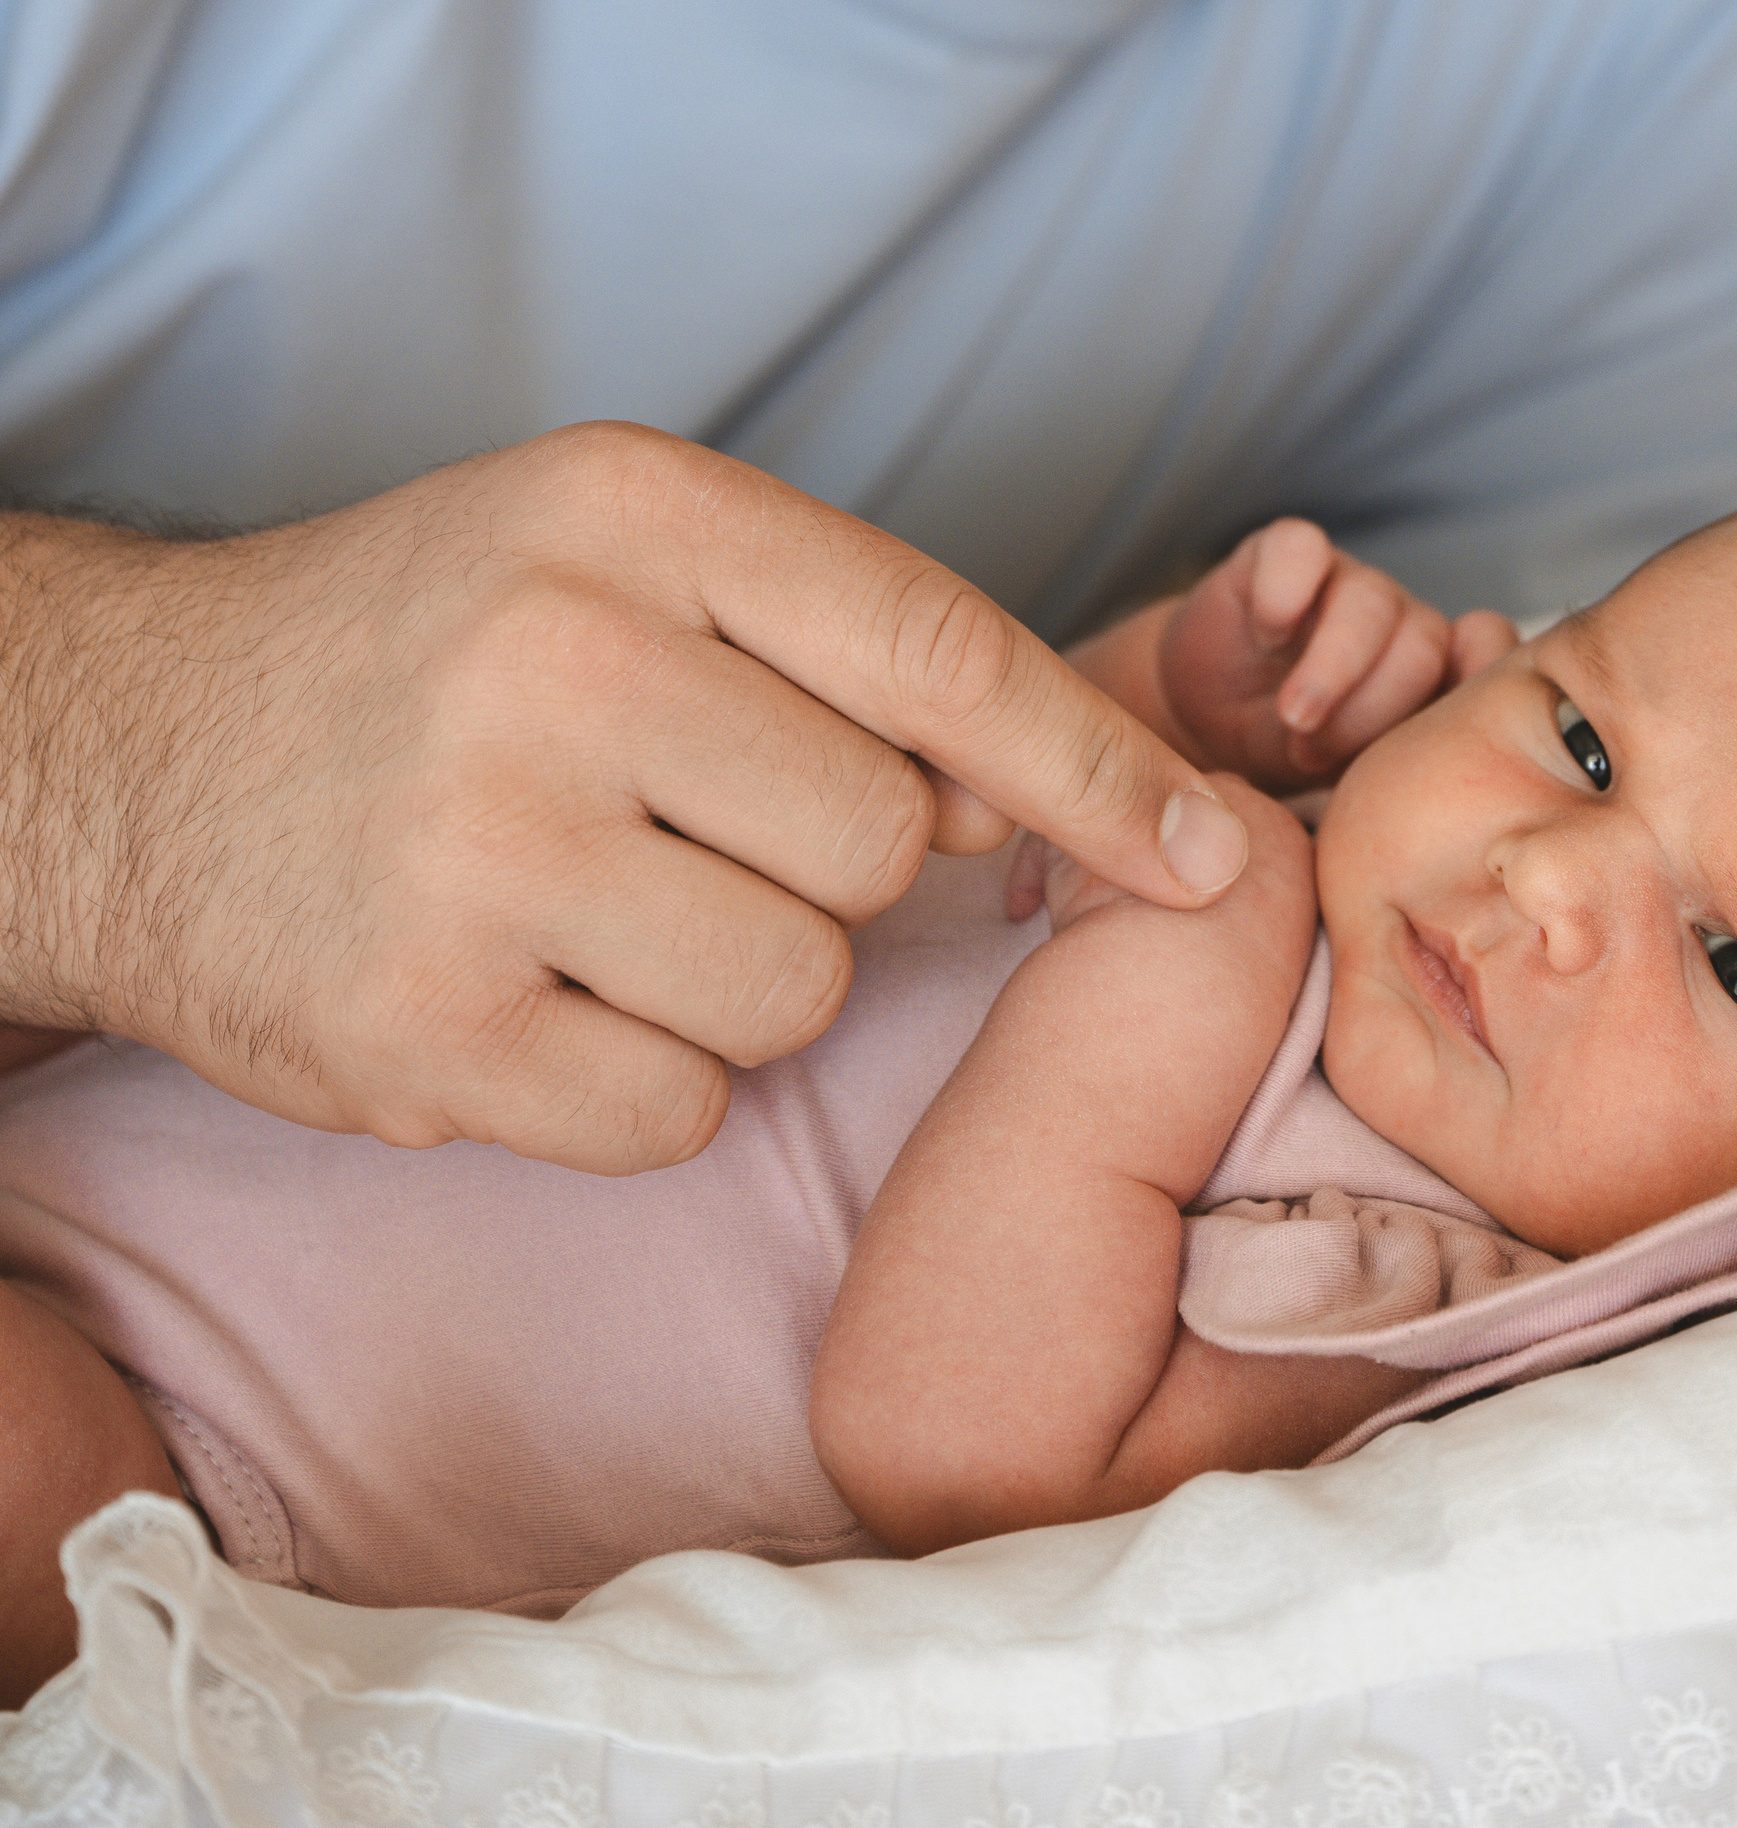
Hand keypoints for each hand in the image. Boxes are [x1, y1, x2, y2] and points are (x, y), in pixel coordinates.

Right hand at [0, 423, 1251, 1173]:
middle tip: (681, 827)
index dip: (1100, 772)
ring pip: (795, 989)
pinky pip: (679, 1107)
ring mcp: (478, 854)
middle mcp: (557, 663)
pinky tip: (533, 996)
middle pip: (881, 843)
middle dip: (825, 864)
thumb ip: (839, 652)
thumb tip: (1036, 796)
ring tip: (597, 909)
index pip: (944, 653)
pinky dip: (641, 1079)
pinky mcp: (422, 1031)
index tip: (1202, 858)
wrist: (139, 754)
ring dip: (737, 980)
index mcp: (633, 515)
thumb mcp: (624, 564)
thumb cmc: (439, 654)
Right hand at [1154, 519, 1517, 789]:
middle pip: (1424, 644)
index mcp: (1435, 681)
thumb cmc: (1284, 766)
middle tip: (1315, 759)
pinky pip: (1300, 550)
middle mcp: (1400, 628)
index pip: (1487, 663)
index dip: (1474, 688)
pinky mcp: (1283, 558)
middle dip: (1373, 709)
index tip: (1438, 744)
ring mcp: (1344, 588)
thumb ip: (1401, 797)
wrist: (1192, 730)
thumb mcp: (1351, 798)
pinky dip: (1286, 590)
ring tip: (1294, 718)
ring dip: (1334, 666)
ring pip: (1370, 602)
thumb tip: (1449, 835)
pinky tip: (1266, 633)